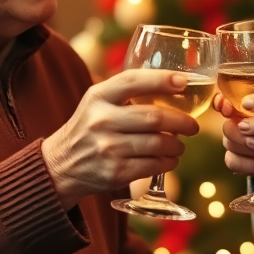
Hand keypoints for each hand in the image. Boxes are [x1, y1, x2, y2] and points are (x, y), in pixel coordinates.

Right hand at [42, 70, 198, 207]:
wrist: (61, 165)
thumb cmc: (90, 127)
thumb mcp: (98, 101)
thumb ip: (127, 90)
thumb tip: (174, 82)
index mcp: (99, 96)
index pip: (133, 81)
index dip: (162, 80)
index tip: (184, 82)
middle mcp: (101, 120)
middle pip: (154, 117)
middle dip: (182, 121)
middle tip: (193, 125)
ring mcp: (108, 148)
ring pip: (158, 143)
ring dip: (177, 145)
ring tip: (179, 144)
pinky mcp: (115, 173)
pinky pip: (153, 165)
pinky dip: (169, 162)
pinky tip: (170, 159)